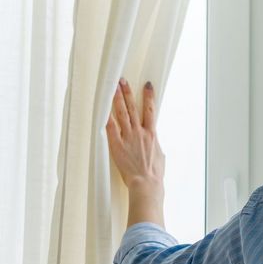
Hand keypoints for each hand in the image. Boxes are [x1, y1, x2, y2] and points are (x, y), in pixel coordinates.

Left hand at [105, 78, 164, 195]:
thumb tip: (153, 139)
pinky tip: (101, 108)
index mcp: (152, 134)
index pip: (151, 110)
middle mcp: (140, 132)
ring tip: (113, 88)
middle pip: (133, 108)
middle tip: (123, 80)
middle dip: (128, 93)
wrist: (146, 183)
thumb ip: (155, 143)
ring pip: (122, 114)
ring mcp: (128, 138)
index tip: (147, 85)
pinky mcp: (117, 145)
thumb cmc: (155, 173)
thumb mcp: (160, 154)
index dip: (149, 96)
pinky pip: (110, 128)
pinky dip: (106, 117)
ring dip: (117, 99)